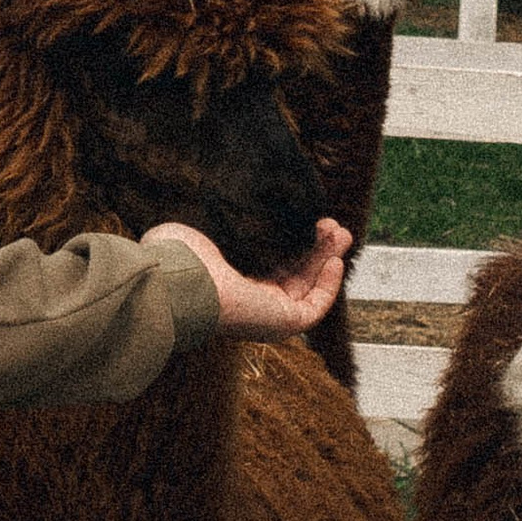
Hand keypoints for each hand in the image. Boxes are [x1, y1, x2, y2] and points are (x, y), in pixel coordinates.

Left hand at [145, 217, 351, 340]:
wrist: (181, 282)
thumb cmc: (181, 255)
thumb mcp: (205, 227)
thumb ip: (229, 219)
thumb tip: (243, 197)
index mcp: (228, 280)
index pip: (268, 264)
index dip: (290, 242)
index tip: (302, 218)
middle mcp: (248, 300)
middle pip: (293, 274)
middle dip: (315, 247)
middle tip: (329, 223)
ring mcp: (266, 314)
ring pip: (307, 287)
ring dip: (326, 259)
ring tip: (340, 232)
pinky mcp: (283, 323)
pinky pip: (315, 308)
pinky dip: (329, 286)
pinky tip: (334, 260)